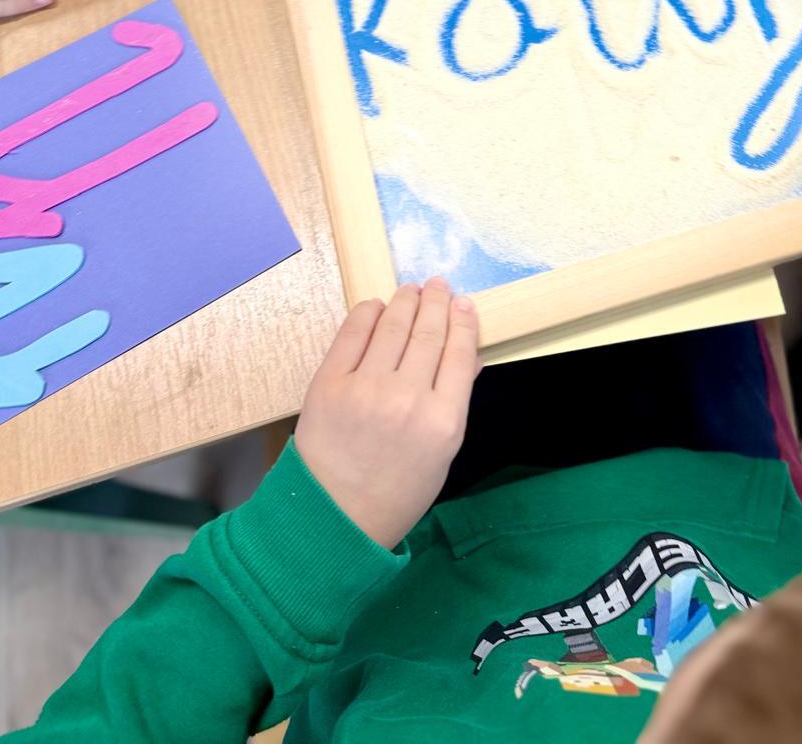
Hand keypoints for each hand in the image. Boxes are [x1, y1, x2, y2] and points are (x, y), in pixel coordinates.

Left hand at [295, 277, 478, 549]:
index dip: (463, 322)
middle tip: (438, 285)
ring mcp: (366, 388)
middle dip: (436, 302)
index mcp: (443, 420)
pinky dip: (368, 313)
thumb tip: (471, 356)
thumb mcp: (442, 454)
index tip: (464, 303)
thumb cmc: (397, 490)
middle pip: (428, 333)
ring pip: (393, 326)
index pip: (460, 353)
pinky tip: (377, 306)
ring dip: (405, 301)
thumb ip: (457, 402)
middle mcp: (408, 398)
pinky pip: (353, 333)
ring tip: (412, 290)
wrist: (335, 517)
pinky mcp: (330, 383)